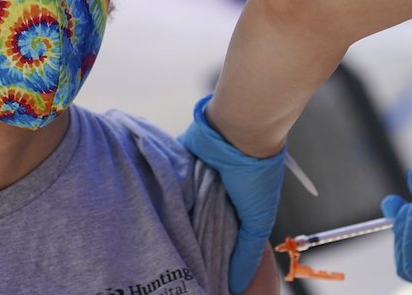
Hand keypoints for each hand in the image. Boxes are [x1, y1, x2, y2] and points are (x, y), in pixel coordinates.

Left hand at [179, 95, 284, 293]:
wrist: (239, 131)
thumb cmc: (255, 174)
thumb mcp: (257, 220)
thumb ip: (246, 251)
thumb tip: (236, 285)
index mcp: (236, 202)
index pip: (219, 231)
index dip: (210, 249)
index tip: (201, 268)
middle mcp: (216, 188)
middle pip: (197, 217)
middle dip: (190, 234)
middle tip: (175, 255)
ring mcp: (197, 173)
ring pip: (182, 201)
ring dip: (175, 213)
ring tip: (161, 235)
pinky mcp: (181, 159)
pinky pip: (168, 178)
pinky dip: (163, 190)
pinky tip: (154, 207)